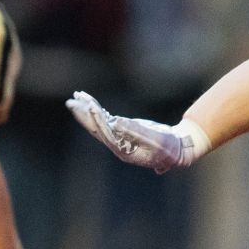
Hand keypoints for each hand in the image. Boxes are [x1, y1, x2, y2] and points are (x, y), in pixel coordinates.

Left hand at [65, 90, 207, 172]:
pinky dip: (98, 110)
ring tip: (76, 97)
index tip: (90, 106)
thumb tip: (116, 123)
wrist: (177, 152)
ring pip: (98, 124)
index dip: (97, 120)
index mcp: (123, 150)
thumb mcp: (155, 140)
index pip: (105, 134)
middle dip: (84, 114)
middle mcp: (117, 145)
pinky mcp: (123, 131)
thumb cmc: (168, 147)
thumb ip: (137, 133)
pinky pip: (106, 120)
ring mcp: (119, 138)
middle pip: (96, 129)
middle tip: (71, 101)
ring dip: (87, 110)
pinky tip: (90, 101)